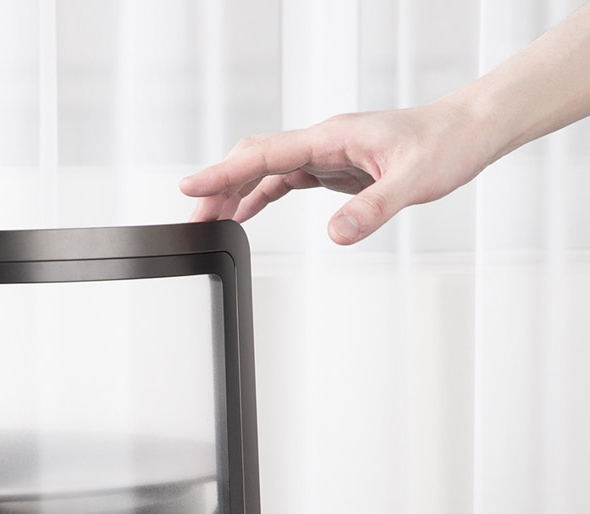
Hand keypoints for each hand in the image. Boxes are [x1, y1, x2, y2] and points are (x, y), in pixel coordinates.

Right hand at [180, 102, 493, 243]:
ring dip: (236, 194)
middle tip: (193, 219)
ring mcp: (327, 154)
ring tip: (210, 221)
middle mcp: (323, 142)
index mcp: (332, 137)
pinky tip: (248, 213)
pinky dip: (262, 196)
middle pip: (255, 160)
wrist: (470, 131)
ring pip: (267, 170)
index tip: (191, 187)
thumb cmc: (446, 145)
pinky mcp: (335, 167)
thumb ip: (372, 209)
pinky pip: (287, 180)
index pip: (264, 154)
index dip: (223, 173)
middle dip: (219, 187)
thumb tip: (336, 235)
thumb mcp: (413, 182)